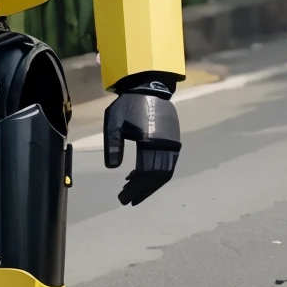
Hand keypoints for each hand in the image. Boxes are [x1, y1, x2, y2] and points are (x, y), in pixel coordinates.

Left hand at [104, 91, 180, 205]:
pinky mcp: (174, 138)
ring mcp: (172, 141)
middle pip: (156, 176)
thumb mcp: (114, 122)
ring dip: (149, 184)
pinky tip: (140, 175)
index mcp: (151, 141)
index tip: (123, 199)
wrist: (148, 86)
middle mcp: (166, 144)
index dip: (135, 189)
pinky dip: (156, 172)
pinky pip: (167, 161)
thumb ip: (113, 145)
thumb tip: (113, 169)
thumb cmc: (127, 104)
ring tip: (132, 191)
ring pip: (164, 171)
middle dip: (142, 191)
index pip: (145, 173)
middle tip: (128, 200)